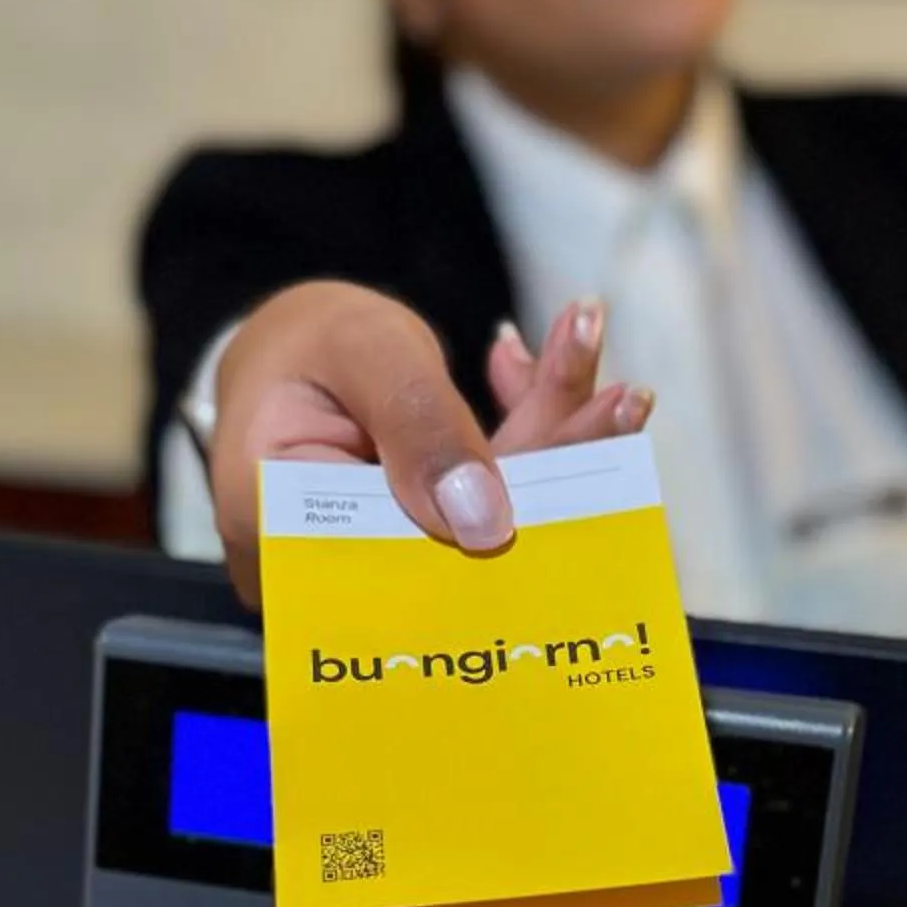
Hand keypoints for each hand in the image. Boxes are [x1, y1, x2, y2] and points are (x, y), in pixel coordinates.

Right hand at [209, 283, 653, 608]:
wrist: (284, 345)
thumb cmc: (301, 339)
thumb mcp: (359, 352)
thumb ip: (418, 424)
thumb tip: (487, 526)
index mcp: (290, 536)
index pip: (410, 550)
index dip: (503, 520)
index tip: (580, 464)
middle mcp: (344, 567)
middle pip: (465, 542)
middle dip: (553, 466)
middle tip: (622, 400)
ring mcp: (392, 559)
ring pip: (492, 518)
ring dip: (555, 436)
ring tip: (596, 357)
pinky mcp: (430, 540)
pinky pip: (495, 500)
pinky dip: (532, 432)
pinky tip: (559, 364)